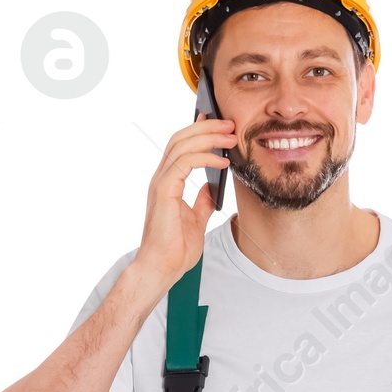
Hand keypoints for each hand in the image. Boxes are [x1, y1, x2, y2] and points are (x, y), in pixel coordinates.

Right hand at [130, 117, 238, 296]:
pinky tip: (222, 161)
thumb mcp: (197, 220)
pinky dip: (205, 157)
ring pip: (182, 145)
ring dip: (208, 137)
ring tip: (230, 137)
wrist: (162, 268)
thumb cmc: (175, 249)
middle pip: (181, 139)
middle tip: (230, 124)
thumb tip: (212, 188)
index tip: (219, 123)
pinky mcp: (164, 191)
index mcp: (168, 182)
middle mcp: (161, 178)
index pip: (181, 146)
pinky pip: (184, 163)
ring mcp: (161, 183)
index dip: (198, 131)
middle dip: (207, 128)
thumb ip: (203, 201)